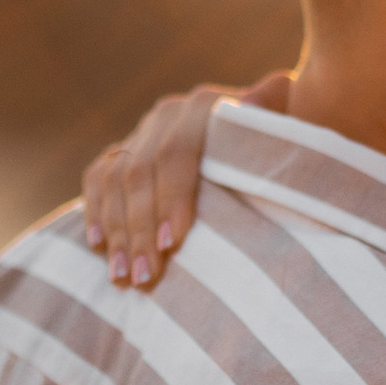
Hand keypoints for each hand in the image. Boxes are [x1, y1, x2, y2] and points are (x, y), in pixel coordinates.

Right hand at [81, 76, 287, 287]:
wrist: (269, 129)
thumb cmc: (287, 146)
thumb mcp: (292, 134)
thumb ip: (280, 125)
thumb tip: (260, 106)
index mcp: (206, 106)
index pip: (178, 153)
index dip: (171, 199)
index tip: (173, 244)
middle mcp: (168, 114)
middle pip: (140, 172)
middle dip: (140, 229)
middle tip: (145, 278)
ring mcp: (143, 132)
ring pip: (114, 179)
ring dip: (116, 231)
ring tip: (122, 278)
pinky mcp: (125, 150)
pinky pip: (98, 178)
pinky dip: (94, 210)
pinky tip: (97, 247)